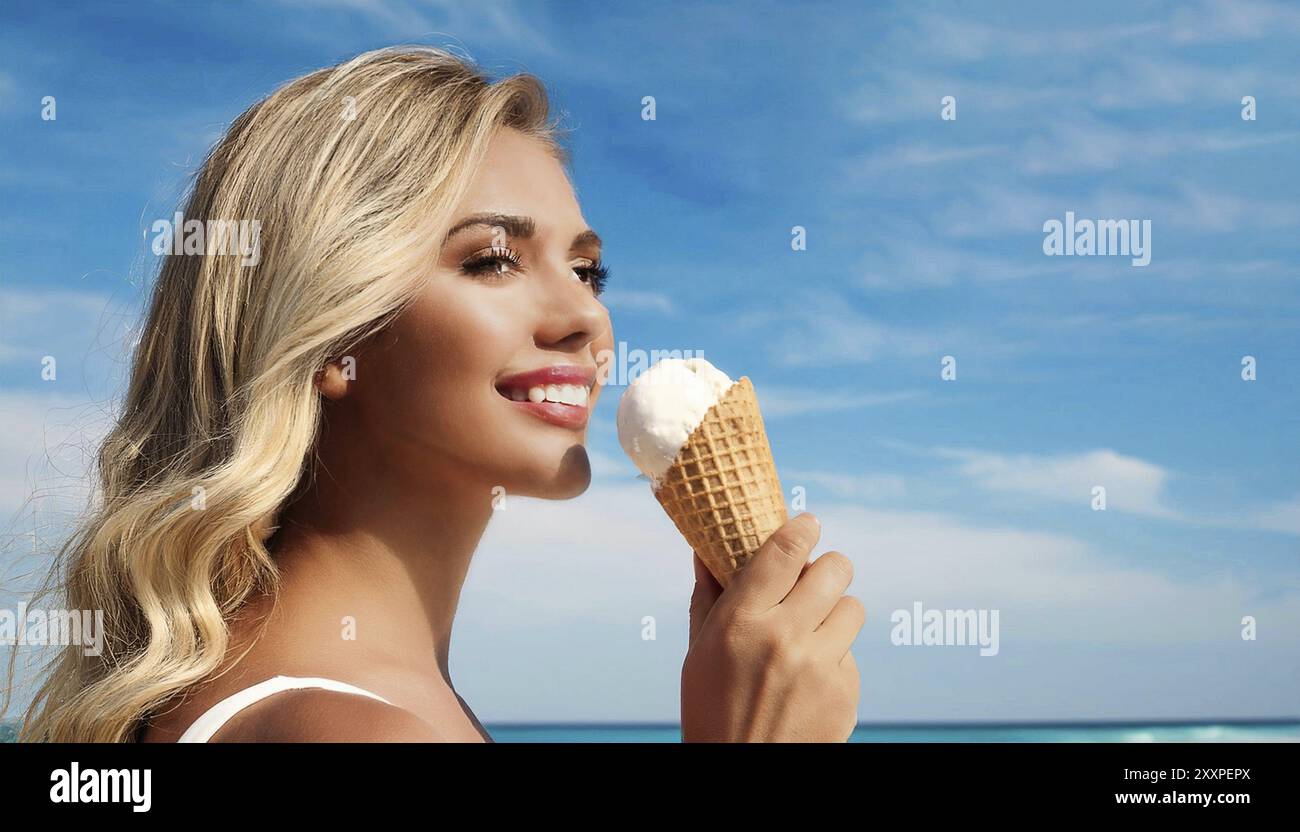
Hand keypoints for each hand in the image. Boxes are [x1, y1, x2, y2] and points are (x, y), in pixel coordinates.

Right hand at [681, 513, 862, 741]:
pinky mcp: (845, 693)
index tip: (807, 523)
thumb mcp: (699, 652)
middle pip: (834, 569)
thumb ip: (709, 597)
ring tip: (813, 631)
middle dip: (829, 567)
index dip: (802, 528)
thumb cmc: (711, 710)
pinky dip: (835, 658)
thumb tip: (706, 548)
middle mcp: (784, 638)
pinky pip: (851, 653)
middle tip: (818, 576)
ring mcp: (820, 666)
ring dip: (835, 612)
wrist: (741, 774)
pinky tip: (810, 678)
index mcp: (741, 622)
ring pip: (852, 607)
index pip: (783, 552)